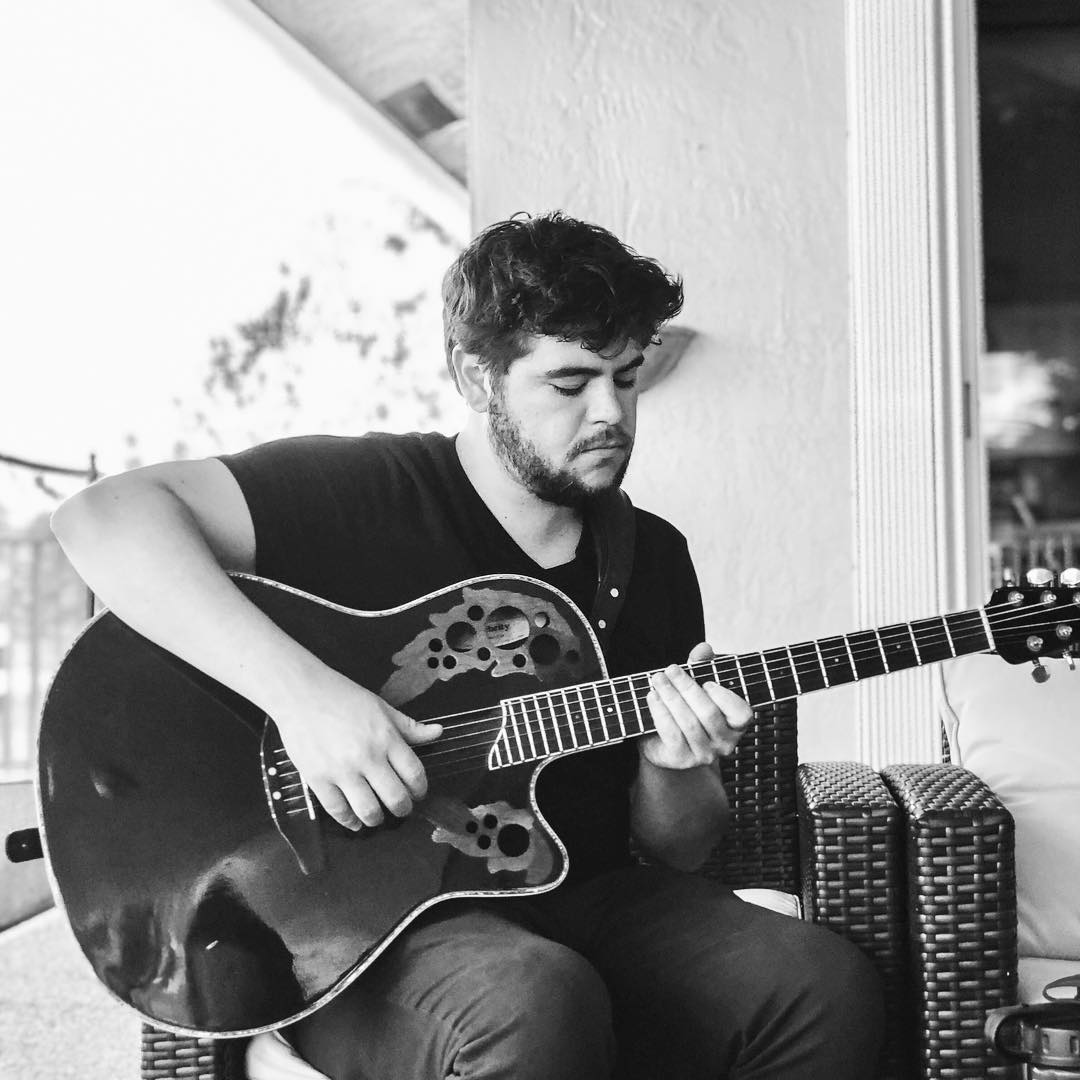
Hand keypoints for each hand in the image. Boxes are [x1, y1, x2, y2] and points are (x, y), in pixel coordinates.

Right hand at [273, 665, 441, 830]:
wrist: (301, 693)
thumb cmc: (342, 697)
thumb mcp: (382, 707)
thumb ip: (409, 726)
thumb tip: (438, 732)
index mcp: (386, 738)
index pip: (414, 774)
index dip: (420, 789)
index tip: (418, 793)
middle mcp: (367, 757)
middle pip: (395, 797)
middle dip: (403, 809)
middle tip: (401, 808)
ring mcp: (342, 770)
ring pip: (368, 810)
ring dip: (377, 819)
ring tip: (377, 816)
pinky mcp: (317, 779)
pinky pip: (337, 810)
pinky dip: (349, 821)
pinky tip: (354, 821)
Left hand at [640, 642, 752, 769]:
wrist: (665, 744)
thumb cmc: (688, 709)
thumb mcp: (697, 685)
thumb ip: (702, 666)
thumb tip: (704, 647)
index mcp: (736, 725)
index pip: (742, 714)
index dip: (725, 697)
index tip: (706, 681)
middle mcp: (725, 743)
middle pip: (708, 714)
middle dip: (687, 688)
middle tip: (670, 670)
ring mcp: (704, 754)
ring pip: (689, 723)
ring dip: (671, 697)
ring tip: (657, 679)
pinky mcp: (681, 759)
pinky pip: (671, 734)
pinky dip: (660, 712)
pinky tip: (652, 697)